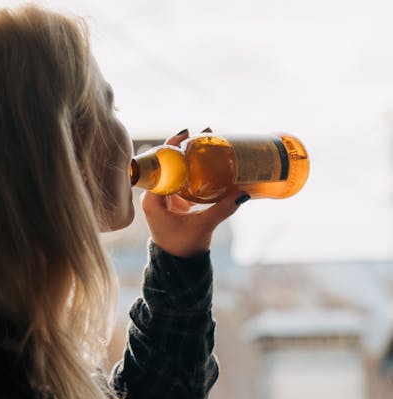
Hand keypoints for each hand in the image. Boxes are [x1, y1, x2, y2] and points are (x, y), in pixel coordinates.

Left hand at [141, 129, 248, 257]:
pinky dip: (194, 169)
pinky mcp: (174, 200)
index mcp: (153, 199)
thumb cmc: (183, 247)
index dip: (171, 147)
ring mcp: (164, 197)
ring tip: (207, 140)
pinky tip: (207, 160)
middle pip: (168, 163)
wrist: (179, 265)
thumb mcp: (203, 226)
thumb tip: (244, 192)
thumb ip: (222, 209)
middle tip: (205, 133)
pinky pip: (183, 179)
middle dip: (184, 147)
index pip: (160, 166)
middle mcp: (155, 195)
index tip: (186, 134)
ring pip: (175, 169)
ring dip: (190, 156)